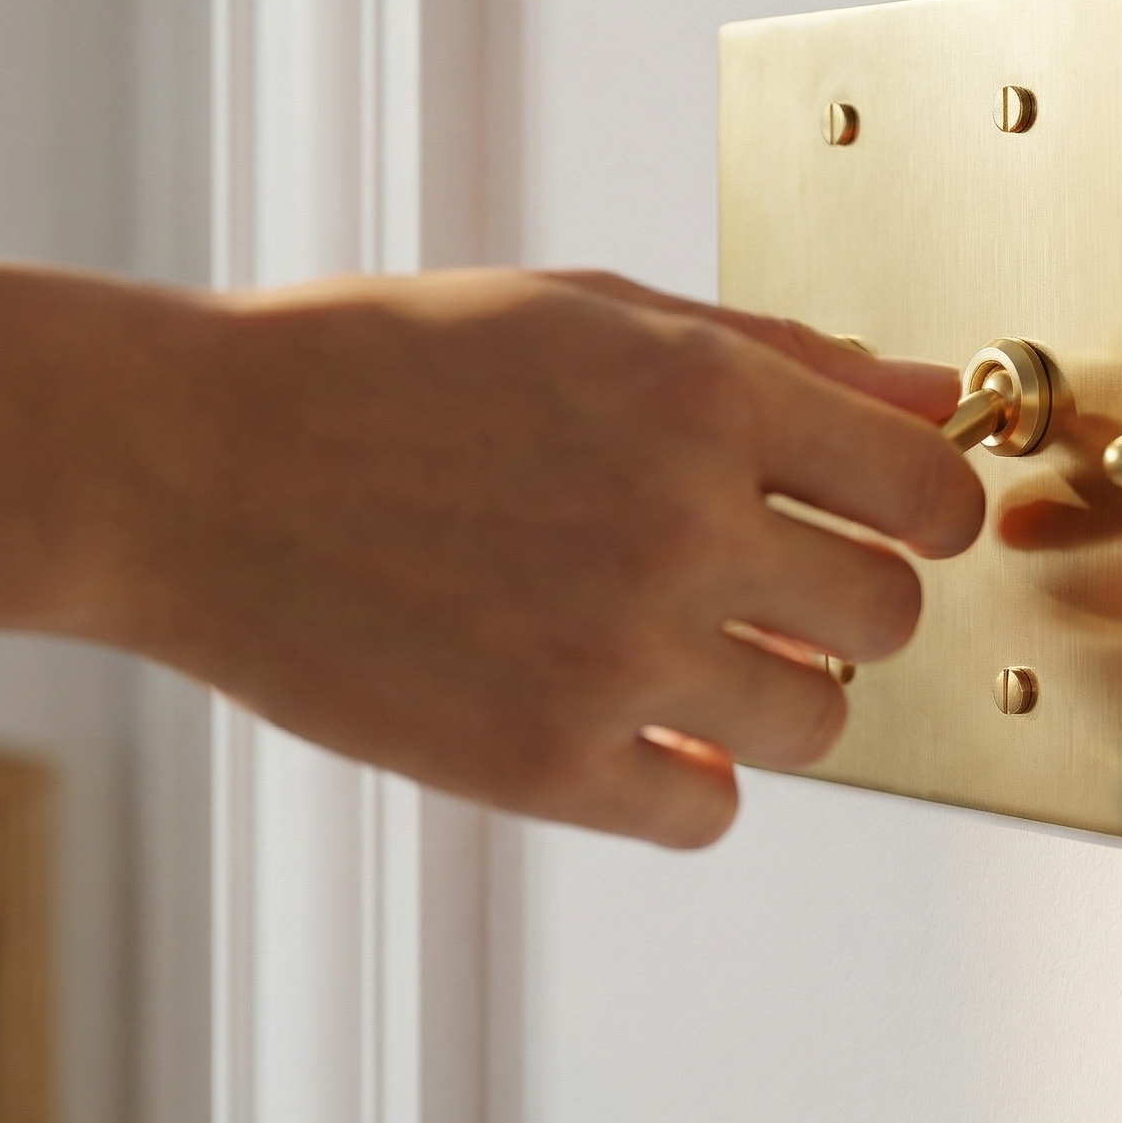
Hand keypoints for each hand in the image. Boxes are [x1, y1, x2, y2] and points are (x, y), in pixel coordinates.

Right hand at [109, 269, 982, 846]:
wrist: (188, 463)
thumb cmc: (379, 364)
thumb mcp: (585, 311)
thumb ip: (777, 354)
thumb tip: (925, 395)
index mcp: (700, 393)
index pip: (933, 491)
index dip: (928, 506)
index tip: (891, 515)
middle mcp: (678, 524)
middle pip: (893, 616)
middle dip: (851, 596)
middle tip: (773, 576)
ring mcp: (611, 657)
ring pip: (820, 723)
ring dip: (775, 687)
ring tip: (684, 641)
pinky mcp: (539, 767)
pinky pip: (710, 811)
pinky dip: (687, 774)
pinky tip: (629, 718)